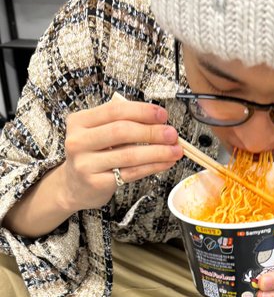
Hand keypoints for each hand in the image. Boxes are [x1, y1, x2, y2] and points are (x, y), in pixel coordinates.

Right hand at [59, 99, 182, 211]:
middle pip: (122, 131)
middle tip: (173, 134)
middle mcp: (78, 141)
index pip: (115, 110)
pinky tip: (166, 163)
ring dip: (158, 152)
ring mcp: (86, 163)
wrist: (74, 186)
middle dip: (152, 132)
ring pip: (129, 155)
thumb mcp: (99, 133)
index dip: (142, 111)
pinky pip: (131, 173)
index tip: (163, 115)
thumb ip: (123, 124)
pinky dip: (152, 166)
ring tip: (176, 150)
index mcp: (80, 121)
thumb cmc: (93, 155)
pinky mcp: (97, 183)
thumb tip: (160, 123)